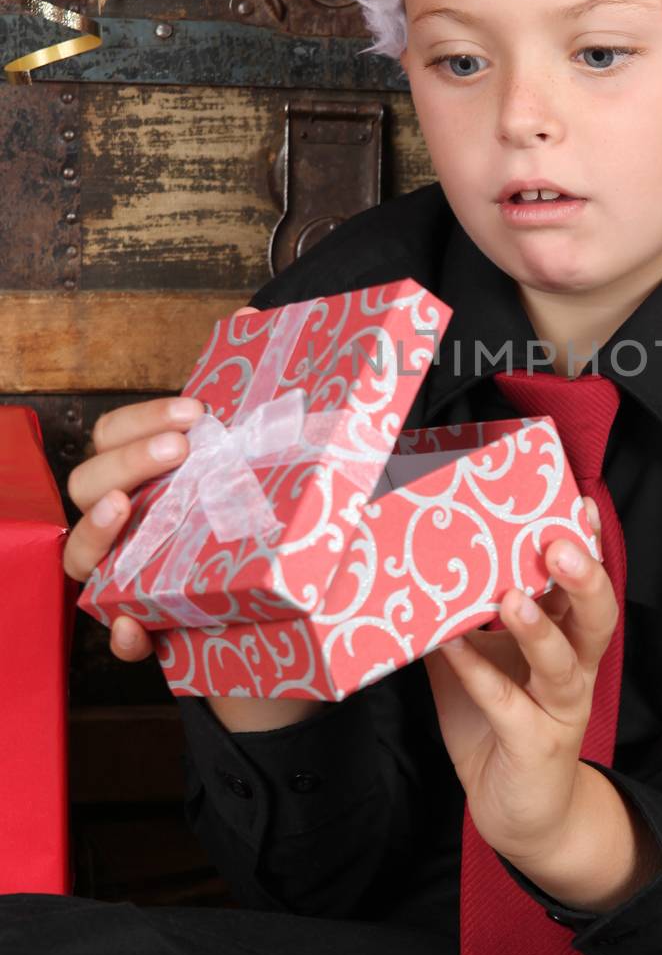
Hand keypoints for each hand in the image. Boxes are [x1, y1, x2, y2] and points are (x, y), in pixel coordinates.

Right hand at [64, 374, 327, 731]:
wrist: (287, 610)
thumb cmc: (256, 520)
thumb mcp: (260, 461)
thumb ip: (252, 403)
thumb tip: (251, 320)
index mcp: (146, 475)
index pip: (113, 434)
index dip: (142, 418)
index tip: (195, 411)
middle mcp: (125, 520)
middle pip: (88, 483)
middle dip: (128, 459)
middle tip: (180, 450)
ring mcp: (125, 574)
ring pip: (82, 555)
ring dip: (98, 530)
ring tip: (127, 510)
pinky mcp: (146, 627)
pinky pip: (119, 635)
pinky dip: (123, 633)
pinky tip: (135, 626)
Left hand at [421, 499, 618, 865]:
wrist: (519, 813)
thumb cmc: (498, 724)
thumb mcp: (479, 663)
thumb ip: (461, 621)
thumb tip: (422, 568)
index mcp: (566, 640)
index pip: (582, 585)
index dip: (587, 545)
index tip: (577, 502)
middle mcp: (573, 669)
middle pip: (595, 616)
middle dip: (583, 578)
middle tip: (560, 543)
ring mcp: (559, 709)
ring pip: (563, 662)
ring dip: (539, 627)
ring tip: (513, 595)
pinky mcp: (534, 744)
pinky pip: (508, 704)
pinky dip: (481, 674)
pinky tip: (457, 649)